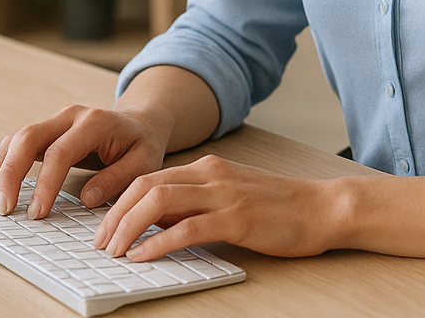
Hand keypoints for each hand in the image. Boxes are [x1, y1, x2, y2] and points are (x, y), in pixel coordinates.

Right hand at [0, 103, 171, 218]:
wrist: (140, 123)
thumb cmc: (141, 144)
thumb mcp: (143, 163)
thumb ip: (117, 179)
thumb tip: (86, 198)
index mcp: (94, 122)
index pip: (60, 152)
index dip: (45, 184)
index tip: (37, 212)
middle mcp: (69, 116)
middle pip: (28, 138)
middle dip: (11, 174)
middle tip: (5, 209)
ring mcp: (55, 121)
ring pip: (16, 138)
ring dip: (1, 169)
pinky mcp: (46, 131)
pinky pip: (16, 143)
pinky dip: (4, 164)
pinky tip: (0, 188)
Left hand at [93, 154, 337, 260]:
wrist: (323, 208)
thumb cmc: (280, 207)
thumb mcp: (231, 196)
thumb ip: (197, 202)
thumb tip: (156, 222)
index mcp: (207, 167)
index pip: (148, 177)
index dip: (119, 201)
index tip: (104, 226)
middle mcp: (211, 174)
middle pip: (145, 186)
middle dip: (115, 215)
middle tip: (100, 242)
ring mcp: (223, 195)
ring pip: (159, 201)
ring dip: (129, 227)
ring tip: (115, 250)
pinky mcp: (236, 218)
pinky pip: (187, 228)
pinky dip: (158, 243)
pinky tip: (144, 257)